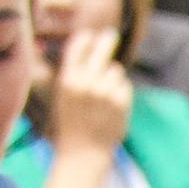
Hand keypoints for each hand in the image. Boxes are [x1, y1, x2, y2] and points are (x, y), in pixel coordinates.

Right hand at [47, 27, 135, 160]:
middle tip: (111, 35)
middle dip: (107, 40)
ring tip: (103, 96)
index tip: (91, 35)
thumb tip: (90, 44)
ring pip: (116, 69)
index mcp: (68, 79)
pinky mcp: (121, 101)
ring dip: (112, 77)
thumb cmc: (72, 122)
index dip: (86, 38)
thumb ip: (75, 72)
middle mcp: (86, 82)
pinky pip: (125, 85)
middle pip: (102, 49)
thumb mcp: (64, 94)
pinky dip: (121, 91)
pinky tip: (111, 105)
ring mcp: (105, 91)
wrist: (84, 152)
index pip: (78, 46)